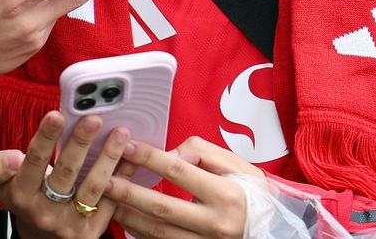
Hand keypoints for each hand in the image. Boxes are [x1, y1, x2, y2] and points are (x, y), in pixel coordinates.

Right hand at [0, 110, 130, 238]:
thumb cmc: (25, 199)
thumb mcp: (2, 185)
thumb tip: (10, 156)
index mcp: (21, 194)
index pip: (34, 162)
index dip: (45, 137)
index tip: (57, 114)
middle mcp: (45, 211)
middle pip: (66, 172)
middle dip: (80, 143)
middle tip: (94, 118)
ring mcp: (70, 223)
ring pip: (92, 187)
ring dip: (108, 158)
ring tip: (120, 132)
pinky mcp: (92, 231)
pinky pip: (111, 201)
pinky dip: (123, 177)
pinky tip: (132, 156)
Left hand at [107, 137, 261, 238]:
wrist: (271, 231)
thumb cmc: (252, 196)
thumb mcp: (237, 166)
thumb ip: (203, 153)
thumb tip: (170, 153)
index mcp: (226, 196)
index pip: (179, 172)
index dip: (150, 158)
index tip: (127, 146)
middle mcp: (216, 225)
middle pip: (162, 208)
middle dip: (129, 193)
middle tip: (105, 179)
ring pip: (158, 233)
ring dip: (128, 216)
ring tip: (107, 200)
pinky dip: (140, 233)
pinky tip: (125, 220)